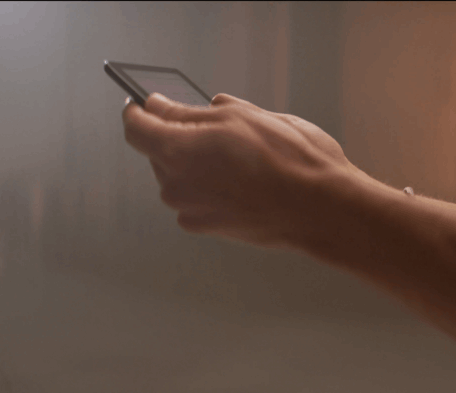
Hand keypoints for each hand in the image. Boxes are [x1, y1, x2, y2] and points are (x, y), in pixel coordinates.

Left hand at [122, 92, 357, 247]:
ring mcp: (190, 209)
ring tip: (240, 157)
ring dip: (199, 162)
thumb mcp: (242, 117)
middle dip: (180, 136)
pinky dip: (210, 187)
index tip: (144, 103)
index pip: (136, 127)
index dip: (138, 110)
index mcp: (177, 150)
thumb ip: (192, 112)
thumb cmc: (290, 160)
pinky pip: (196, 198)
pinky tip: (242, 181)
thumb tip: (164, 107)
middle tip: (217, 128)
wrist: (320, 208)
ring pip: (180, 175)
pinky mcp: (207, 227)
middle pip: (159, 152)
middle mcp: (175, 183)